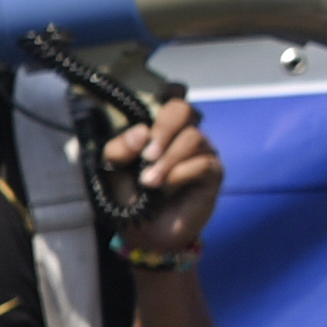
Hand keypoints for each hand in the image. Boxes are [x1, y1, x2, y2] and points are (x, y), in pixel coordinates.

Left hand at [106, 91, 223, 251]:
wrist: (145, 234)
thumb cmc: (130, 199)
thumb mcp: (113, 172)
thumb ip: (118, 149)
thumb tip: (141, 133)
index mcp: (158, 129)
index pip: (170, 97)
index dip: (169, 92)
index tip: (156, 101)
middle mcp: (182, 135)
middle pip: (182, 109)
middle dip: (163, 129)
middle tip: (147, 154)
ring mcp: (201, 152)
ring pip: (193, 137)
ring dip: (167, 161)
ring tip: (149, 183)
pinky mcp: (213, 172)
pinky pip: (202, 163)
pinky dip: (180, 176)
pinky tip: (167, 191)